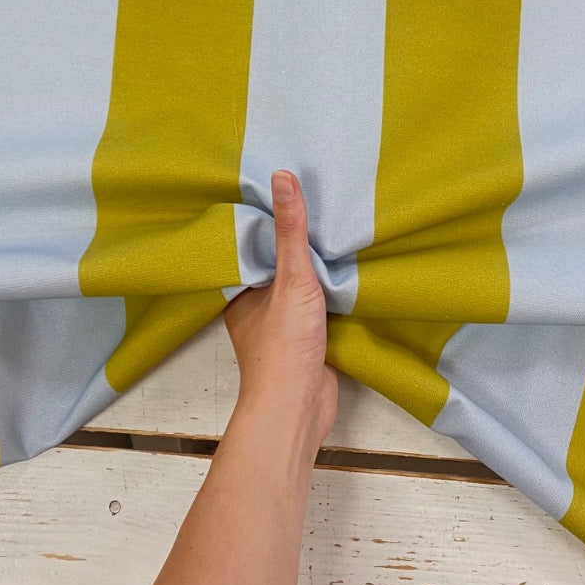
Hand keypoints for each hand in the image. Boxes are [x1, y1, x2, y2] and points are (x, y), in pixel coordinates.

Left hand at [223, 170, 338, 452]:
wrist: (299, 408)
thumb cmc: (284, 346)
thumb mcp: (292, 279)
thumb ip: (291, 231)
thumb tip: (282, 176)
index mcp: (239, 291)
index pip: (249, 244)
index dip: (263, 219)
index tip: (278, 188)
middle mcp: (254, 306)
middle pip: (274, 264)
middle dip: (290, 240)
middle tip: (313, 199)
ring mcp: (280, 324)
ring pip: (296, 286)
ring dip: (312, 267)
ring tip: (332, 227)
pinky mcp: (306, 340)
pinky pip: (316, 306)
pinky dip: (328, 291)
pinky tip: (346, 271)